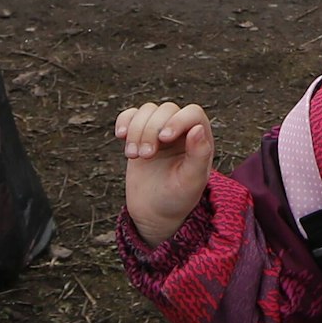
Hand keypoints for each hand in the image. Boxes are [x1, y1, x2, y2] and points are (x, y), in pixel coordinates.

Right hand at [117, 102, 214, 246]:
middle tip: (145, 155)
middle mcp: (182, 129)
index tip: (164, 138)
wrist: (155, 213)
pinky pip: (130, 115)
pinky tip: (121, 136)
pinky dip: (124, 121)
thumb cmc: (179, 197)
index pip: (192, 113)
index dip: (178, 120)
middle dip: (151, 130)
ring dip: (136, 130)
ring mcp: (159, 130)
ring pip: (147, 110)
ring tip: (133, 155)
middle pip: (166, 110)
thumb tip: (197, 128)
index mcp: (200, 138)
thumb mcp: (192, 181)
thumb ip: (199, 155)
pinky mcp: (140, 135)